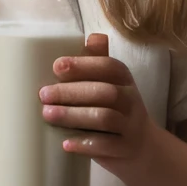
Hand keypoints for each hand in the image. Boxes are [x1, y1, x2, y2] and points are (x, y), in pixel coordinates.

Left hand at [39, 34, 153, 162]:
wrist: (143, 149)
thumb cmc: (117, 110)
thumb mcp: (112, 84)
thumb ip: (99, 63)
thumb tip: (91, 36)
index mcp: (124, 79)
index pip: (109, 67)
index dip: (84, 65)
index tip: (57, 67)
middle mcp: (131, 100)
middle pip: (104, 92)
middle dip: (72, 92)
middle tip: (43, 94)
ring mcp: (130, 126)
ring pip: (105, 118)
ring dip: (74, 115)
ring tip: (48, 114)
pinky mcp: (125, 149)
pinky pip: (107, 145)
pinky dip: (85, 144)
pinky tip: (65, 143)